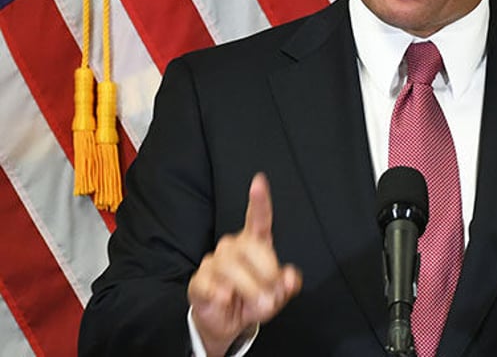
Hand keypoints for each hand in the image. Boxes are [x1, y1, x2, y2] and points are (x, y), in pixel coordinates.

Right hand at [188, 173, 301, 356]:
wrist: (227, 323)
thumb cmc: (252, 300)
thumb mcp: (276, 295)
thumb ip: (287, 285)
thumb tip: (289, 278)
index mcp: (254, 244)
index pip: (258, 218)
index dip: (259, 200)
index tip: (259, 181)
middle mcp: (232, 248)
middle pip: (249, 246)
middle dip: (266, 272)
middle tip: (271, 295)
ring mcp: (213, 263)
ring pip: (230, 267)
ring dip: (249, 289)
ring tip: (257, 305)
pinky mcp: (199, 281)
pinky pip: (208, 283)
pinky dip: (220, 294)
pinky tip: (226, 299)